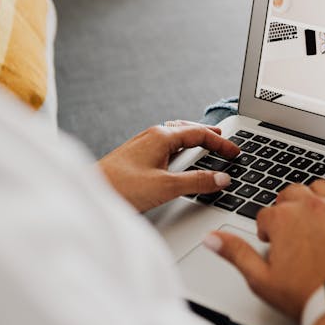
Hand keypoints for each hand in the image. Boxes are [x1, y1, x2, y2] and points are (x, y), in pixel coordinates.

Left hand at [97, 121, 239, 211]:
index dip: (221, 143)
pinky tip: (177, 159)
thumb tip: (222, 178)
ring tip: (205, 146)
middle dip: (208, 135)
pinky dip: (179, 148)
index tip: (235, 152)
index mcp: (162, 136)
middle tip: (224, 141)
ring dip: (192, 140)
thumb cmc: (122, 188)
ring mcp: (142, 144)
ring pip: (175, 136)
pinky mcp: (135, 156)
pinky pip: (164, 145)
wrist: (89, 194)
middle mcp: (152, 135)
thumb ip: (197, 182)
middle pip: (187, 130)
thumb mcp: (166, 187)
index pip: (200, 133)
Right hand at [209, 169, 324, 320]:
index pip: (266, 215)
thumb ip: (236, 253)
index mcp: (285, 219)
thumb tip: (212, 238)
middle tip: (287, 230)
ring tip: (310, 207)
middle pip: (292, 195)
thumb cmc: (305, 296)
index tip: (270, 245)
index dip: (265, 231)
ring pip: (322, 189)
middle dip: (286, 209)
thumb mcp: (261, 279)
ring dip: (313, 195)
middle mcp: (312, 208)